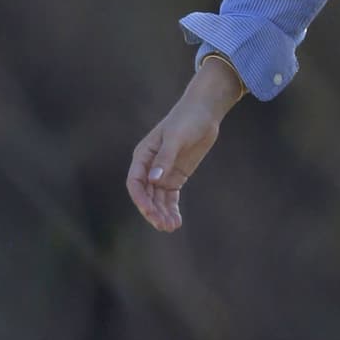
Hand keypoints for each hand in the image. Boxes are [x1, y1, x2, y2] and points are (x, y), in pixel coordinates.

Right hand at [125, 61, 240, 231]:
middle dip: (153, 211)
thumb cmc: (187, 120)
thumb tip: (153, 179)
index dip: (141, 199)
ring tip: (172, 227)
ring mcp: (163, 173)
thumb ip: (165, 158)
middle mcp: (149, 167)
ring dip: (163, 213)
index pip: (135, 183)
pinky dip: (172, 209)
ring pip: (158, 199)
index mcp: (143, 156)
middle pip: (146, 195)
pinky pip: (170, 197)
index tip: (150, 212)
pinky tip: (177, 221)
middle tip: (165, 225)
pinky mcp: (176, 176)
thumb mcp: (176, 137)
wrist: (204, 112)